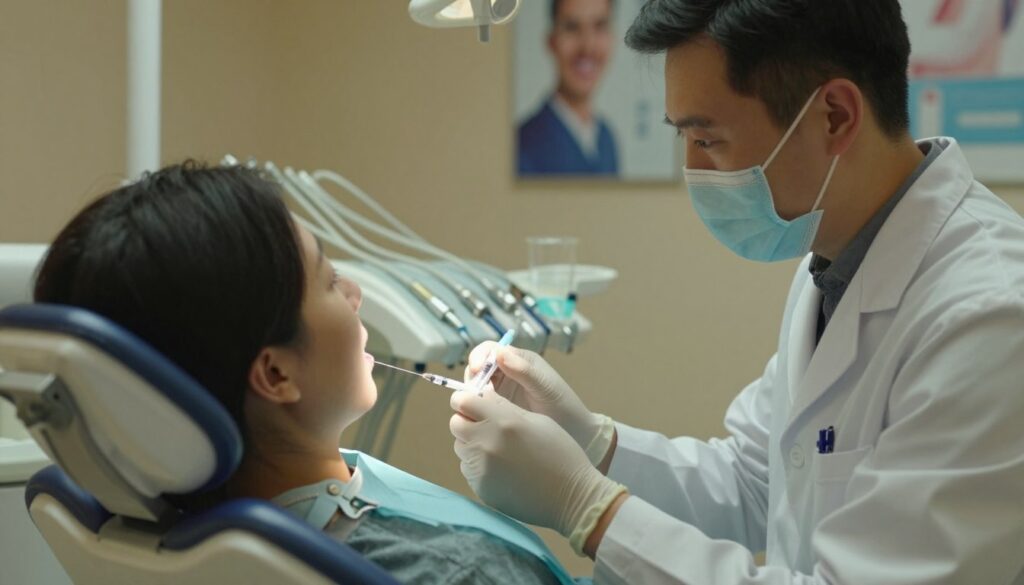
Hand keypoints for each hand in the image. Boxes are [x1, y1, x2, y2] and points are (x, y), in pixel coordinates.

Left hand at [449, 389, 625, 552]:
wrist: (571, 497)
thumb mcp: (537, 421)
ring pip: (461, 447)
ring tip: (500, 450)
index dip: (465, 400)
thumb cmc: (560, 453)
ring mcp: (481, 468)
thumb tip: (482, 397)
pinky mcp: (480, 488)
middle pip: (456, 424)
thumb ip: (505, 408)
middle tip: (486, 427)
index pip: (462, 401)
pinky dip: (479, 466)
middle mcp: (486, 443)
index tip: (472, 403)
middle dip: (467, 422)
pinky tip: (503, 469)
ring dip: (473, 444)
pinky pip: (469, 469)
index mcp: (502, 421)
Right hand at [464, 342, 612, 463]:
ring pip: (476, 386)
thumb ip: (524, 370)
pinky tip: (478, 415)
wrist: (573, 432)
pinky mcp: (497, 408)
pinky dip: (475, 406)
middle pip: (479, 367)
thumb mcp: (546, 386)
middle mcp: (507, 372)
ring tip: (476, 405)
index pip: (490, 350)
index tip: (476, 369)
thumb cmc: (563, 405)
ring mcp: (501, 391)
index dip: (479, 356)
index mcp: (519, 360)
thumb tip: (499, 352)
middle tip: (473, 392)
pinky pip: (480, 403)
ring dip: (472, 393)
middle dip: (472, 376)